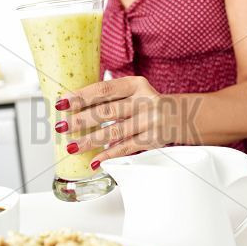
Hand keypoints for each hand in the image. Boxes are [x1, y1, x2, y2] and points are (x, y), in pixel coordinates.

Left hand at [54, 76, 180, 169]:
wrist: (183, 116)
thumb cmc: (150, 103)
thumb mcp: (135, 92)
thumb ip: (112, 97)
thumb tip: (76, 108)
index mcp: (136, 84)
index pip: (104, 88)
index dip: (82, 96)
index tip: (62, 103)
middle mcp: (144, 100)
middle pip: (107, 111)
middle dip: (82, 120)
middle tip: (63, 127)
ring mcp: (149, 120)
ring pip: (114, 132)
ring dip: (91, 140)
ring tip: (72, 147)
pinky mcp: (153, 139)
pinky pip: (127, 147)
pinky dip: (109, 155)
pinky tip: (95, 161)